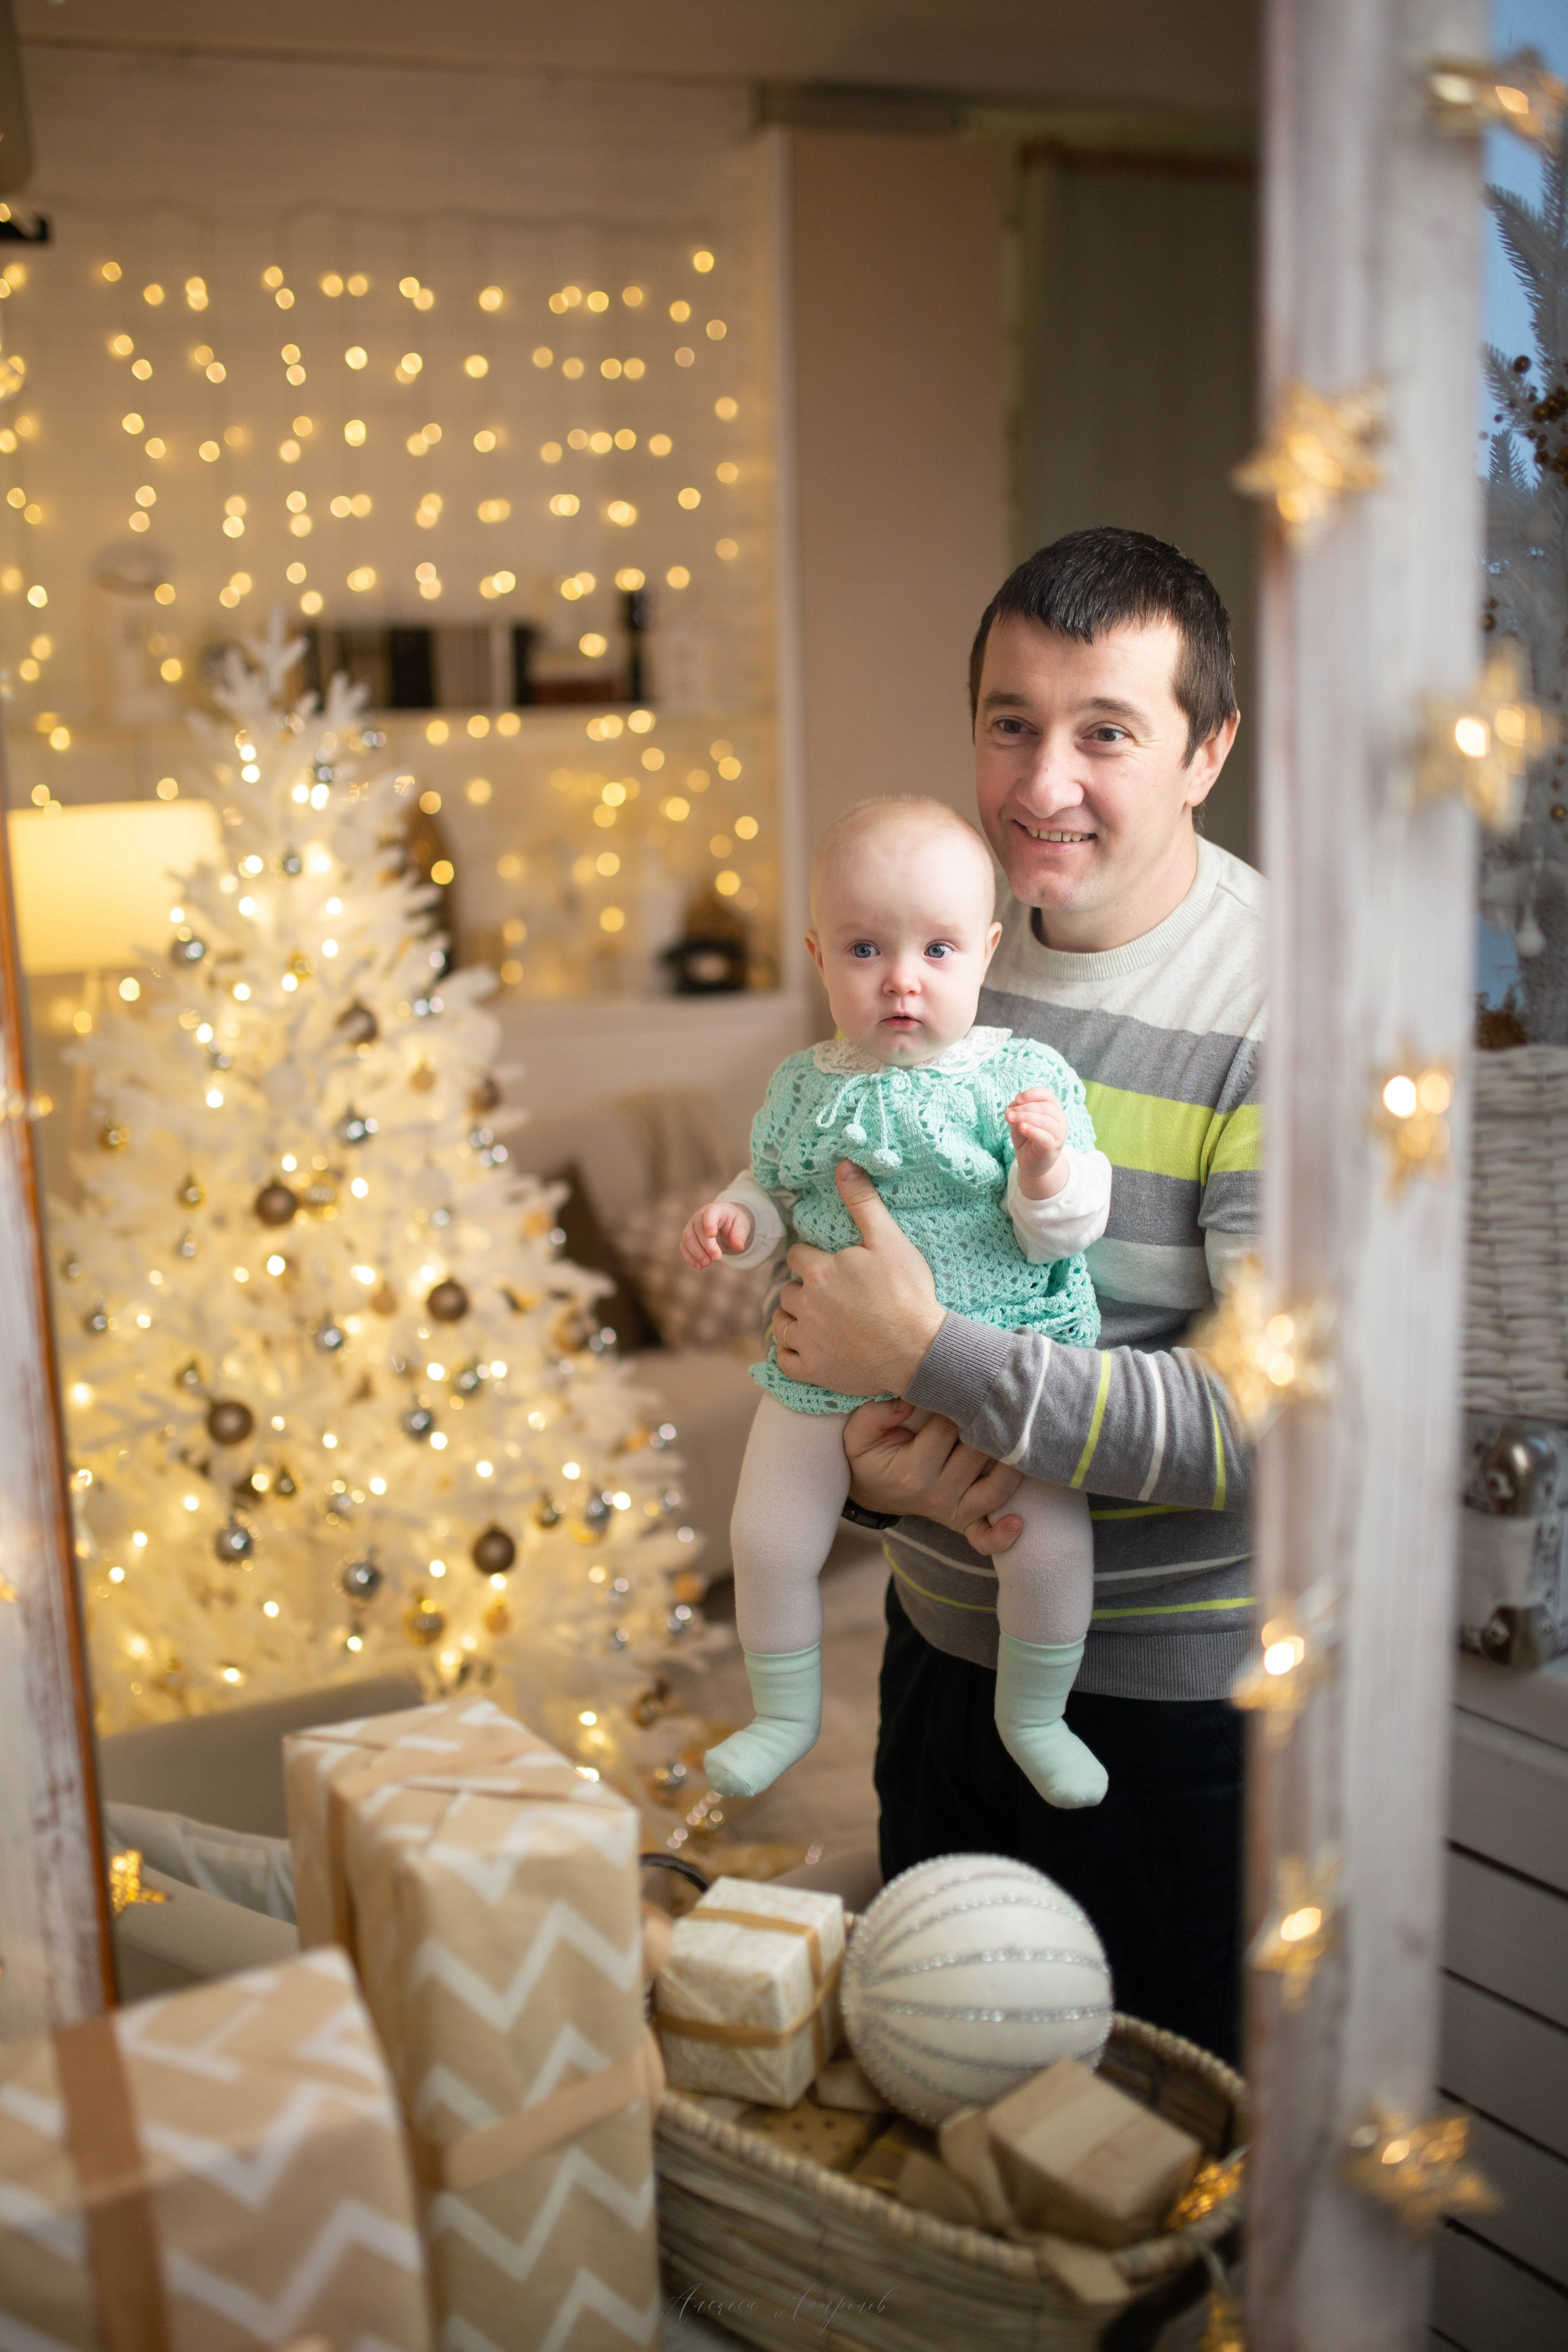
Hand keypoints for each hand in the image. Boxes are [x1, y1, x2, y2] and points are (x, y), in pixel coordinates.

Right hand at [680, 1199, 754, 1269]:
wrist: (726, 1224)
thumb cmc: (734, 1222)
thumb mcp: (742, 1225)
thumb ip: (740, 1234)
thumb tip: (739, 1246)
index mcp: (715, 1209)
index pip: (709, 1213)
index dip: (709, 1224)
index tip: (712, 1235)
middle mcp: (700, 1216)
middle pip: (698, 1230)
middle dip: (706, 1245)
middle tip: (717, 1258)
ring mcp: (691, 1226)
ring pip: (688, 1238)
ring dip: (697, 1253)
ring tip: (708, 1263)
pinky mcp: (687, 1237)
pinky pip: (684, 1247)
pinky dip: (690, 1258)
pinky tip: (699, 1267)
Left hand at [771, 1161, 945, 1395]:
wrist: (921, 1349)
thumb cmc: (908, 1294)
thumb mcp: (889, 1241)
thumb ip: (863, 1203)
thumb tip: (844, 1165)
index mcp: (821, 1272)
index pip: (797, 1257)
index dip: (810, 1259)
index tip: (826, 1265)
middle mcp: (807, 1305)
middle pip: (787, 1290)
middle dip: (803, 1289)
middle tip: (827, 1295)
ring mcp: (807, 1340)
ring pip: (780, 1322)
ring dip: (792, 1318)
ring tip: (815, 1318)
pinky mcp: (812, 1370)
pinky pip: (783, 1359)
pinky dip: (790, 1352)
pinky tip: (806, 1346)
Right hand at [843, 1400, 1023, 1553]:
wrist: (869, 1490)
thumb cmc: (868, 1456)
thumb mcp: (858, 1433)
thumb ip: (876, 1415)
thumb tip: (908, 1400)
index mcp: (912, 1472)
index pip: (948, 1428)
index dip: (957, 1401)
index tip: (957, 1386)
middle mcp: (936, 1495)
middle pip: (978, 1454)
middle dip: (988, 1425)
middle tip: (994, 1401)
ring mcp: (952, 1511)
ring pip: (996, 1488)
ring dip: (1013, 1464)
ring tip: (1018, 1435)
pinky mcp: (962, 1522)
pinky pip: (985, 1537)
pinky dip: (1003, 1535)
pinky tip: (1017, 1521)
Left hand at [1006, 1088, 1069, 1200]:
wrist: (1031, 1163)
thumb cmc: (1026, 1139)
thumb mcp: (1019, 1122)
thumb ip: (1017, 1112)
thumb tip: (1013, 1105)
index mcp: (1053, 1109)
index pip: (1047, 1094)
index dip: (1031, 1094)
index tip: (1016, 1100)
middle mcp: (1060, 1119)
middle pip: (1044, 1107)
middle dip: (1023, 1108)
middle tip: (1008, 1114)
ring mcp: (1059, 1134)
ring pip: (1045, 1121)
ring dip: (1025, 1117)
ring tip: (1009, 1118)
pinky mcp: (1053, 1148)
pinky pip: (1044, 1137)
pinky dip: (1032, 1130)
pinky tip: (1021, 1128)